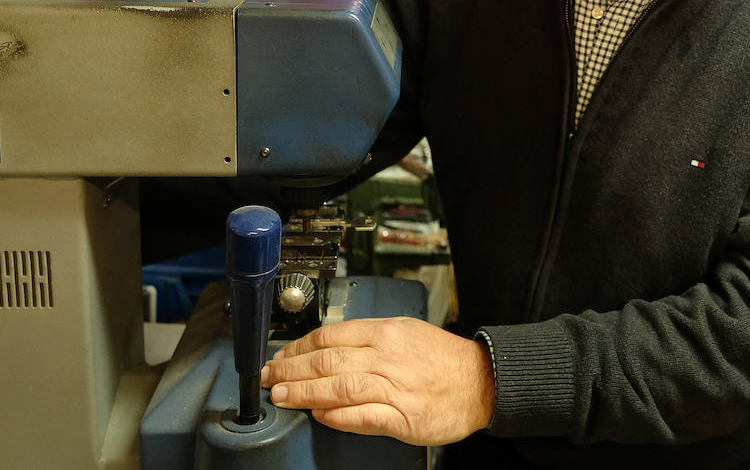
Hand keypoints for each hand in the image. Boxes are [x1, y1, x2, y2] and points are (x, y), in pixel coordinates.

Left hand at [259, 316, 493, 445]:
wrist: (481, 381)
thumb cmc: (442, 360)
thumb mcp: (404, 333)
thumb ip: (367, 340)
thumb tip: (326, 350)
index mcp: (384, 332)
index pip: (328, 337)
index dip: (297, 348)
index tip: (279, 357)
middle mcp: (386, 356)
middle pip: (326, 361)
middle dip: (290, 370)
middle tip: (268, 378)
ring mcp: (394, 387)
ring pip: (338, 388)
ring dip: (304, 393)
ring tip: (282, 396)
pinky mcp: (403, 417)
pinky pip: (361, 416)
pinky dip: (336, 416)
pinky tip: (319, 415)